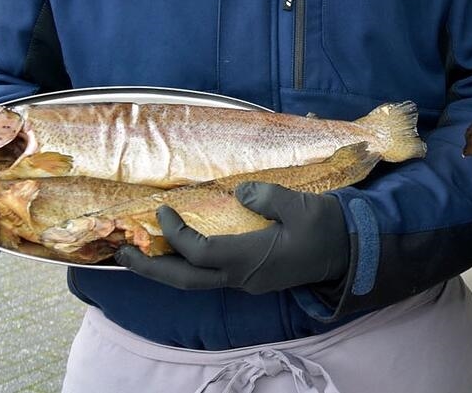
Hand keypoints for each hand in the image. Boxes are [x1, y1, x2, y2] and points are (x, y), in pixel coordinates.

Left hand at [114, 183, 348, 294]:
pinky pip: (210, 275)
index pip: (199, 252)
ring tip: (140, 253)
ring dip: (166, 268)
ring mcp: (247, 280)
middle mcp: (242, 276)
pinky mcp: (253, 276)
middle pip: (186, 279)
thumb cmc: (326, 228)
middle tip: (120, 253)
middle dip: (150, 268)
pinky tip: (180, 251)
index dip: (175, 234)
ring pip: (196, 281)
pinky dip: (188, 265)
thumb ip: (267, 196)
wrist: (350, 251)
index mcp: (249, 259)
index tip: (162, 210)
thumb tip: (241, 190)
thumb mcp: (300, 206)